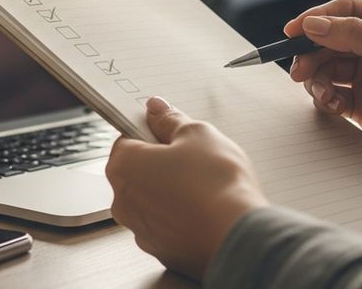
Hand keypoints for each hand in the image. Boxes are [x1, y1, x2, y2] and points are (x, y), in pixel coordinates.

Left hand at [106, 97, 267, 280]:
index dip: (152, 134)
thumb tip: (156, 109)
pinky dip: (182, 219)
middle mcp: (123, 202)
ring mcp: (141, 231)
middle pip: (138, 172)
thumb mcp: (197, 134)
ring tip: (206, 188)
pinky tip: (207, 212)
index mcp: (122, 167)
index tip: (173, 134)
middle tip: (195, 160)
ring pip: (154, 201)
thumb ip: (170, 120)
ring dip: (172, 192)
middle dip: (162, 164)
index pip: (126, 139)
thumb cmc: (216, 184)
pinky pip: (169, 226)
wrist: (238, 238)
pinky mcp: (162, 252)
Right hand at [284, 0, 361, 204]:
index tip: (294, 31)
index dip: (318, 18)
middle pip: (331, 41)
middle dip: (312, 53)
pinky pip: (332, 94)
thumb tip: (313, 24)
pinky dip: (326, 98)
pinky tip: (334, 106)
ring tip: (322, 92)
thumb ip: (354, 36)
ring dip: (317, 78)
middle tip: (299, 70)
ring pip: (327, 68)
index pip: (347, 12)